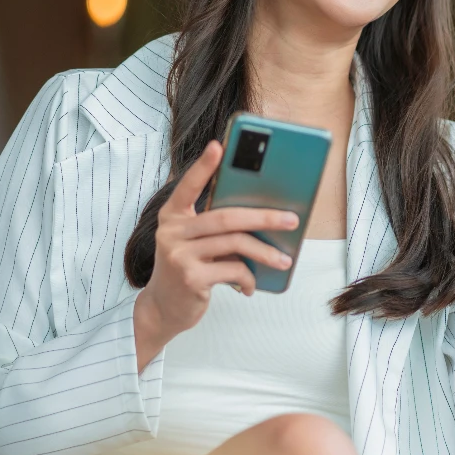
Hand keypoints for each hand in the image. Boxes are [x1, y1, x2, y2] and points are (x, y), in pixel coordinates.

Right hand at [133, 140, 298, 369]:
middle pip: (226, 217)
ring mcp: (179, 255)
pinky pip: (233, 270)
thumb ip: (215, 227)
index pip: (188, 185)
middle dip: (263, 217)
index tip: (219, 146)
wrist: (162, 308)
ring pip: (235, 244)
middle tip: (291, 219)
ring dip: (265, 252)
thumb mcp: (193, 242)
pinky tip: (250, 286)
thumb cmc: (187, 267)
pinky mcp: (190, 278)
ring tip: (284, 260)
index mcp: (173, 215)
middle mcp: (172, 231)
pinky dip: (248, 278)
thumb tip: (263, 217)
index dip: (204, 166)